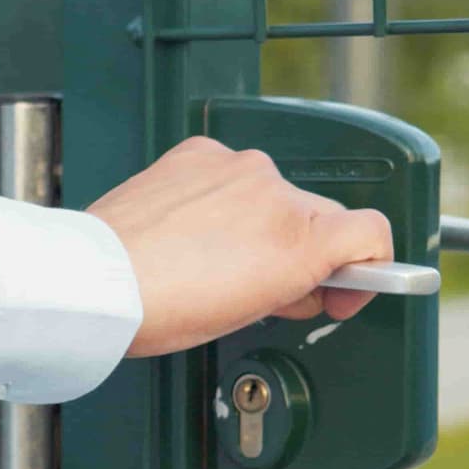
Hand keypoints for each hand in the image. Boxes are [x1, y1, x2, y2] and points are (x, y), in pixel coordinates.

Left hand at [87, 136, 394, 357]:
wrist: (96, 281)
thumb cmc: (161, 308)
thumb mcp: (247, 315)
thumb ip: (295, 289)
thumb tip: (311, 282)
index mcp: (300, 240)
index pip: (372, 234)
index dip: (368, 267)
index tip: (345, 288)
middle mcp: (276, 191)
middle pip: (319, 216)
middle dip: (303, 250)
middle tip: (267, 286)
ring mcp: (236, 165)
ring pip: (272, 193)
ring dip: (257, 221)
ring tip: (213, 258)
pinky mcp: (198, 152)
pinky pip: (228, 172)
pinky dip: (218, 196)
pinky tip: (190, 228)